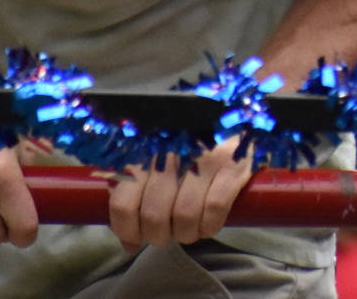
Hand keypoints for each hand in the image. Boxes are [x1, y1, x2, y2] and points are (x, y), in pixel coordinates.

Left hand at [106, 137, 257, 249]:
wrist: (232, 116)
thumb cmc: (186, 141)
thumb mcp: (152, 154)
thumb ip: (134, 187)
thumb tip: (126, 239)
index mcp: (143, 150)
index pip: (123, 203)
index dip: (126, 230)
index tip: (134, 240)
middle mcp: (169, 152)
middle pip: (153, 214)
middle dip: (159, 236)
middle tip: (166, 235)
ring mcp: (201, 157)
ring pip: (184, 215)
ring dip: (186, 234)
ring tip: (189, 231)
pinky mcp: (230, 164)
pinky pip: (214, 208)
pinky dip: (209, 225)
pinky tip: (208, 224)